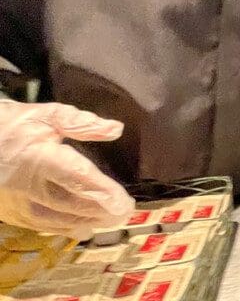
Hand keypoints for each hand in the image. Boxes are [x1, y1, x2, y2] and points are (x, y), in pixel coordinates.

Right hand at [0, 101, 134, 238]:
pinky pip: (39, 225)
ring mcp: (16, 202)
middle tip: (125, 213)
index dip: (103, 192)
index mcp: (40, 158)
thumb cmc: (14, 125)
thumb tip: (116, 129)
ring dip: (84, 221)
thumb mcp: (47, 115)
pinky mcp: (9, 212)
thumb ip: (81, 123)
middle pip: (69, 203)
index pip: (77, 177)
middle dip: (99, 210)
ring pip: (55, 219)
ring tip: (109, 222)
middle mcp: (28, 185)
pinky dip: (63, 228)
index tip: (124, 203)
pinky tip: (82, 228)